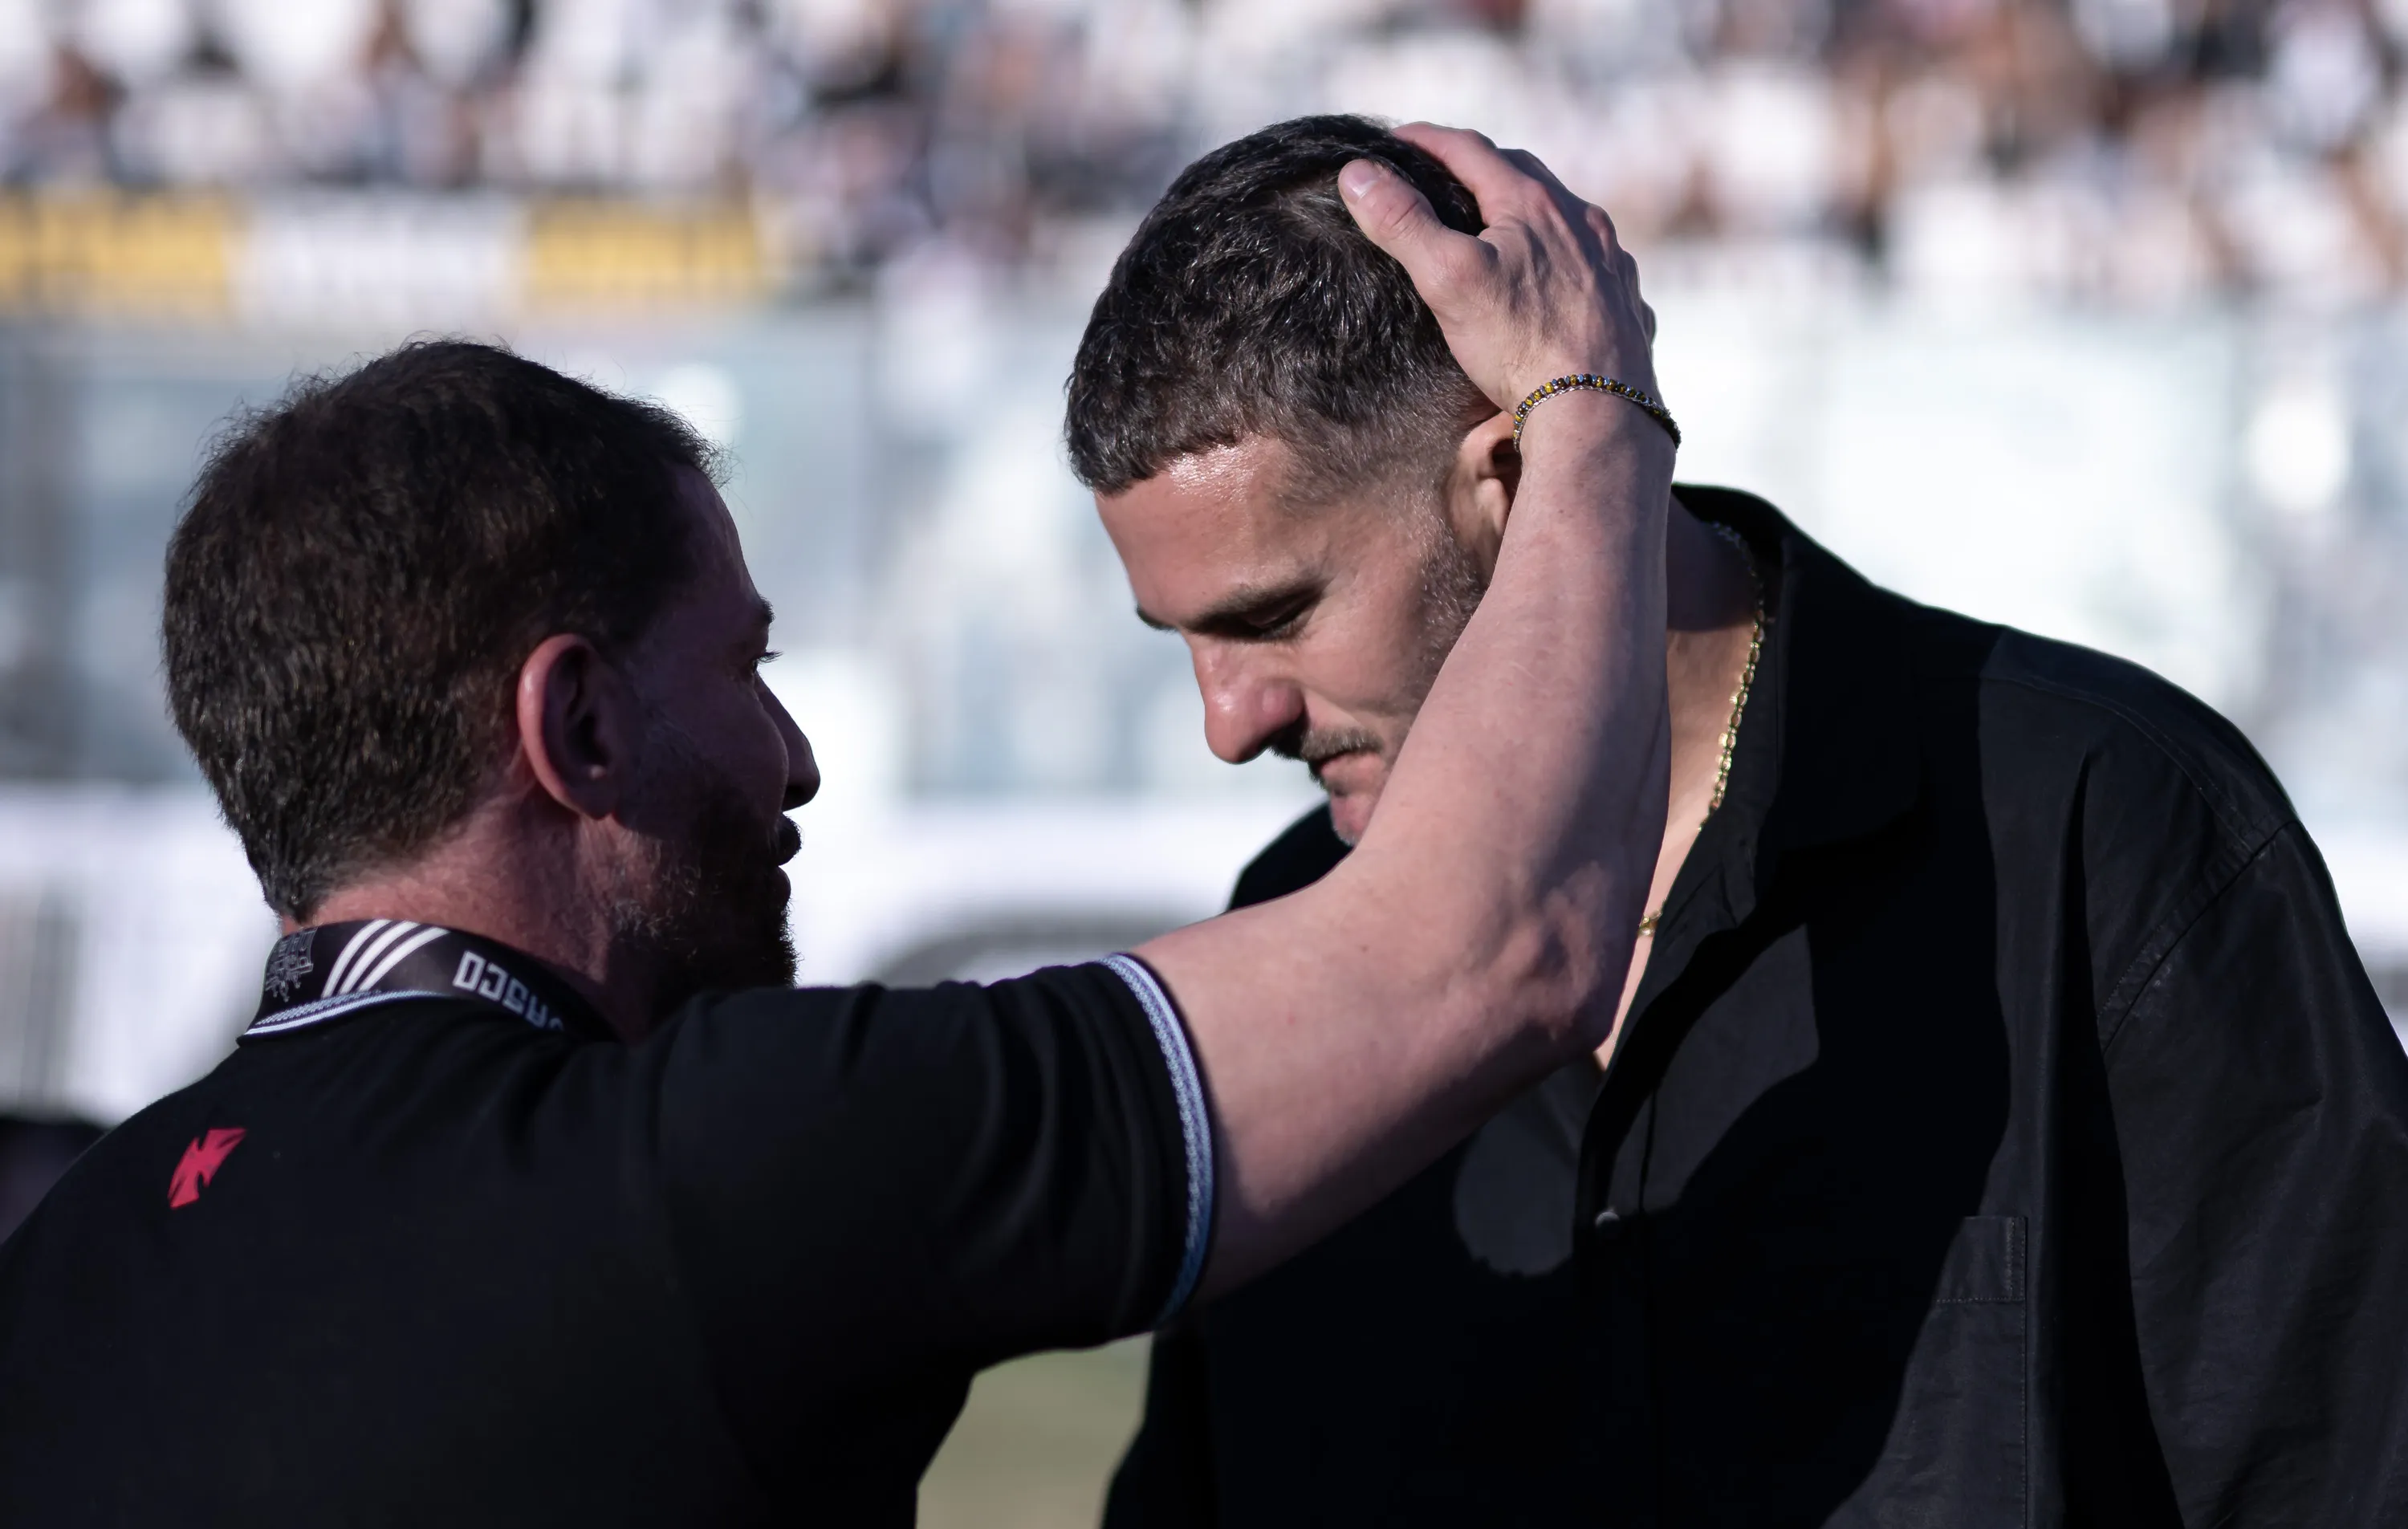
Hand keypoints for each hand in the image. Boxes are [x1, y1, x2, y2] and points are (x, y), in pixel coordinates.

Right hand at [1339, 123, 1659, 414]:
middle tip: (1443, 175)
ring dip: (1527, 208)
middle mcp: (1580, 220)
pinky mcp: (1624, 299)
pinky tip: (1553, 275)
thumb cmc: (1520, 345)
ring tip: (1497, 223)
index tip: (1394, 141)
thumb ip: (1402, 222)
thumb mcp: (1446, 279)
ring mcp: (1609, 259)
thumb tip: (1358, 174)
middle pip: (1521, 173)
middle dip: (1478, 166)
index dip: (1425, 140)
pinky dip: (1563, 253)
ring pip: (1562, 216)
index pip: (1469, 148)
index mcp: (1533, 203)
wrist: (1596, 412)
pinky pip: (1590, 260)